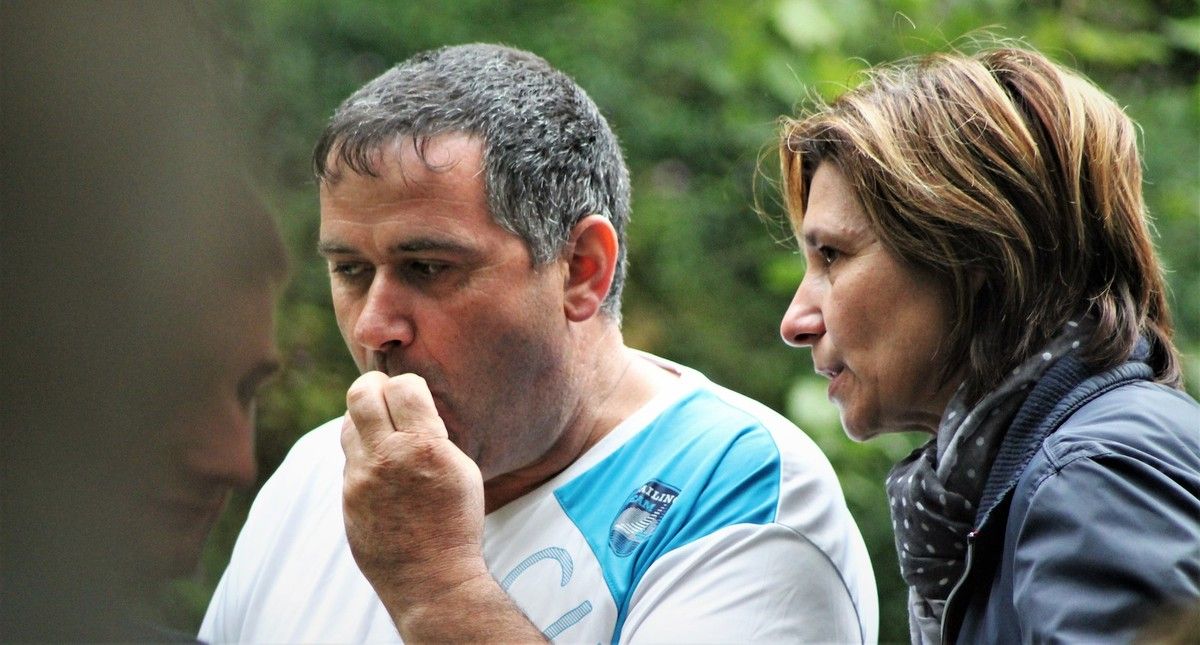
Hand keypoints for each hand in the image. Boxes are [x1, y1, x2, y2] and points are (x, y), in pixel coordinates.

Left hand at [340, 371, 487, 611]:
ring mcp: (361, 479)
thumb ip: (434, 434)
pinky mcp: (347, 498)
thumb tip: (411, 405)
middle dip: (373, 386)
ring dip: (364, 421)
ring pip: (348, 425)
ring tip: (383, 432)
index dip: (407, 384)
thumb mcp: (462, 469)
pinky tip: (382, 469)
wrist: (432, 577)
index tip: (413, 393)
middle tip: (384, 394)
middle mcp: (387, 457)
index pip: (402, 386)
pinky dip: (363, 454)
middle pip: (361, 394)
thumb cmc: (456, 522)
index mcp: (425, 446)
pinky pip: (349, 460)